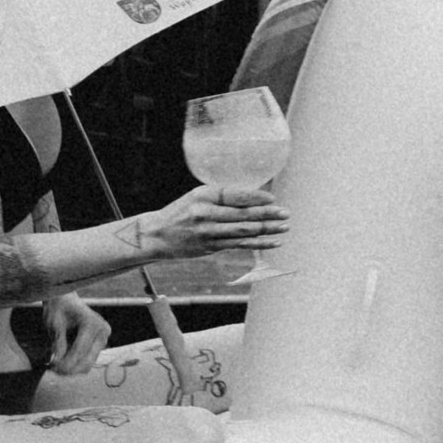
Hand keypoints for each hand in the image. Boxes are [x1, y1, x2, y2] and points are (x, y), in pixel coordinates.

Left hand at [44, 292, 112, 374]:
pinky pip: (88, 361)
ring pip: (88, 364)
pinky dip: (76, 365)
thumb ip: (57, 343)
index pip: (79, 350)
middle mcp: (102, 331)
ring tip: (56, 368)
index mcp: (92, 323)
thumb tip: (56, 362)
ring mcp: (104, 338)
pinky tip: (63, 364)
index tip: (52, 368)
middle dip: (69, 369)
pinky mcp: (100, 344)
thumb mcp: (54, 324)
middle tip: (52, 371)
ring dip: (72, 370)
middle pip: (86, 361)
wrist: (66, 301)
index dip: (65, 362)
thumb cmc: (59, 308)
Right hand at [141, 185, 288, 262]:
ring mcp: (208, 232)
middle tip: (285, 213)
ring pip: (243, 231)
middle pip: (242, 215)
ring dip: (267, 230)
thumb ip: (221, 198)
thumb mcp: (196, 197)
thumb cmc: (180, 212)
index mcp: (203, 196)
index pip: (235, 196)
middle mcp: (206, 213)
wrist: (157, 235)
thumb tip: (254, 199)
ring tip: (284, 227)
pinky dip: (258, 243)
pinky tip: (273, 242)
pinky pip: (239, 244)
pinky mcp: (211, 247)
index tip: (272, 200)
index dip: (256, 198)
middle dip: (267, 215)